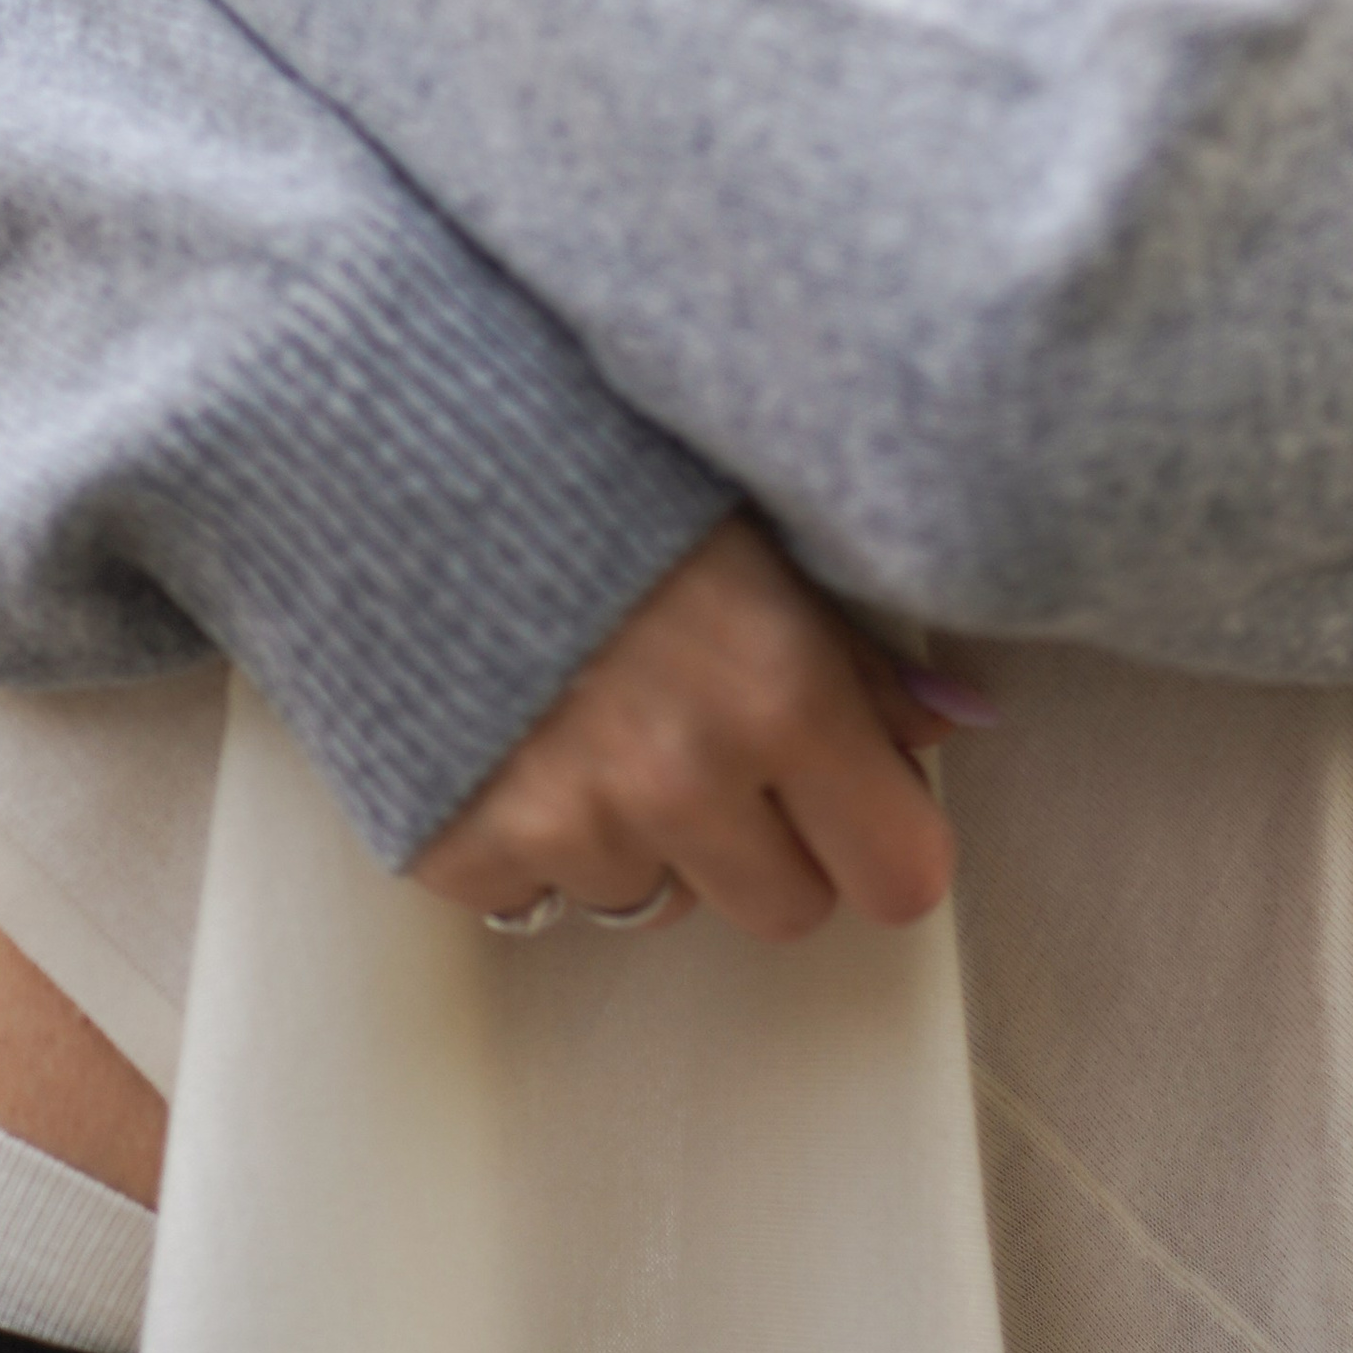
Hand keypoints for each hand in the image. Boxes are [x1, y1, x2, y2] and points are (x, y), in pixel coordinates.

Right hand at [413, 514, 983, 941]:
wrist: (389, 443)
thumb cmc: (588, 458)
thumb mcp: (753, 523)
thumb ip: (860, 644)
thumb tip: (962, 720)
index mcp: (778, 688)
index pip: (901, 876)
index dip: (884, 833)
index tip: (856, 794)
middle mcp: (681, 776)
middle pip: (788, 909)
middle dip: (770, 841)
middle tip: (716, 735)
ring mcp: (566, 824)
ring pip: (660, 900)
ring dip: (645, 832)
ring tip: (597, 704)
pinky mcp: (462, 851)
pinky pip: (541, 900)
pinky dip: (535, 839)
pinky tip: (517, 731)